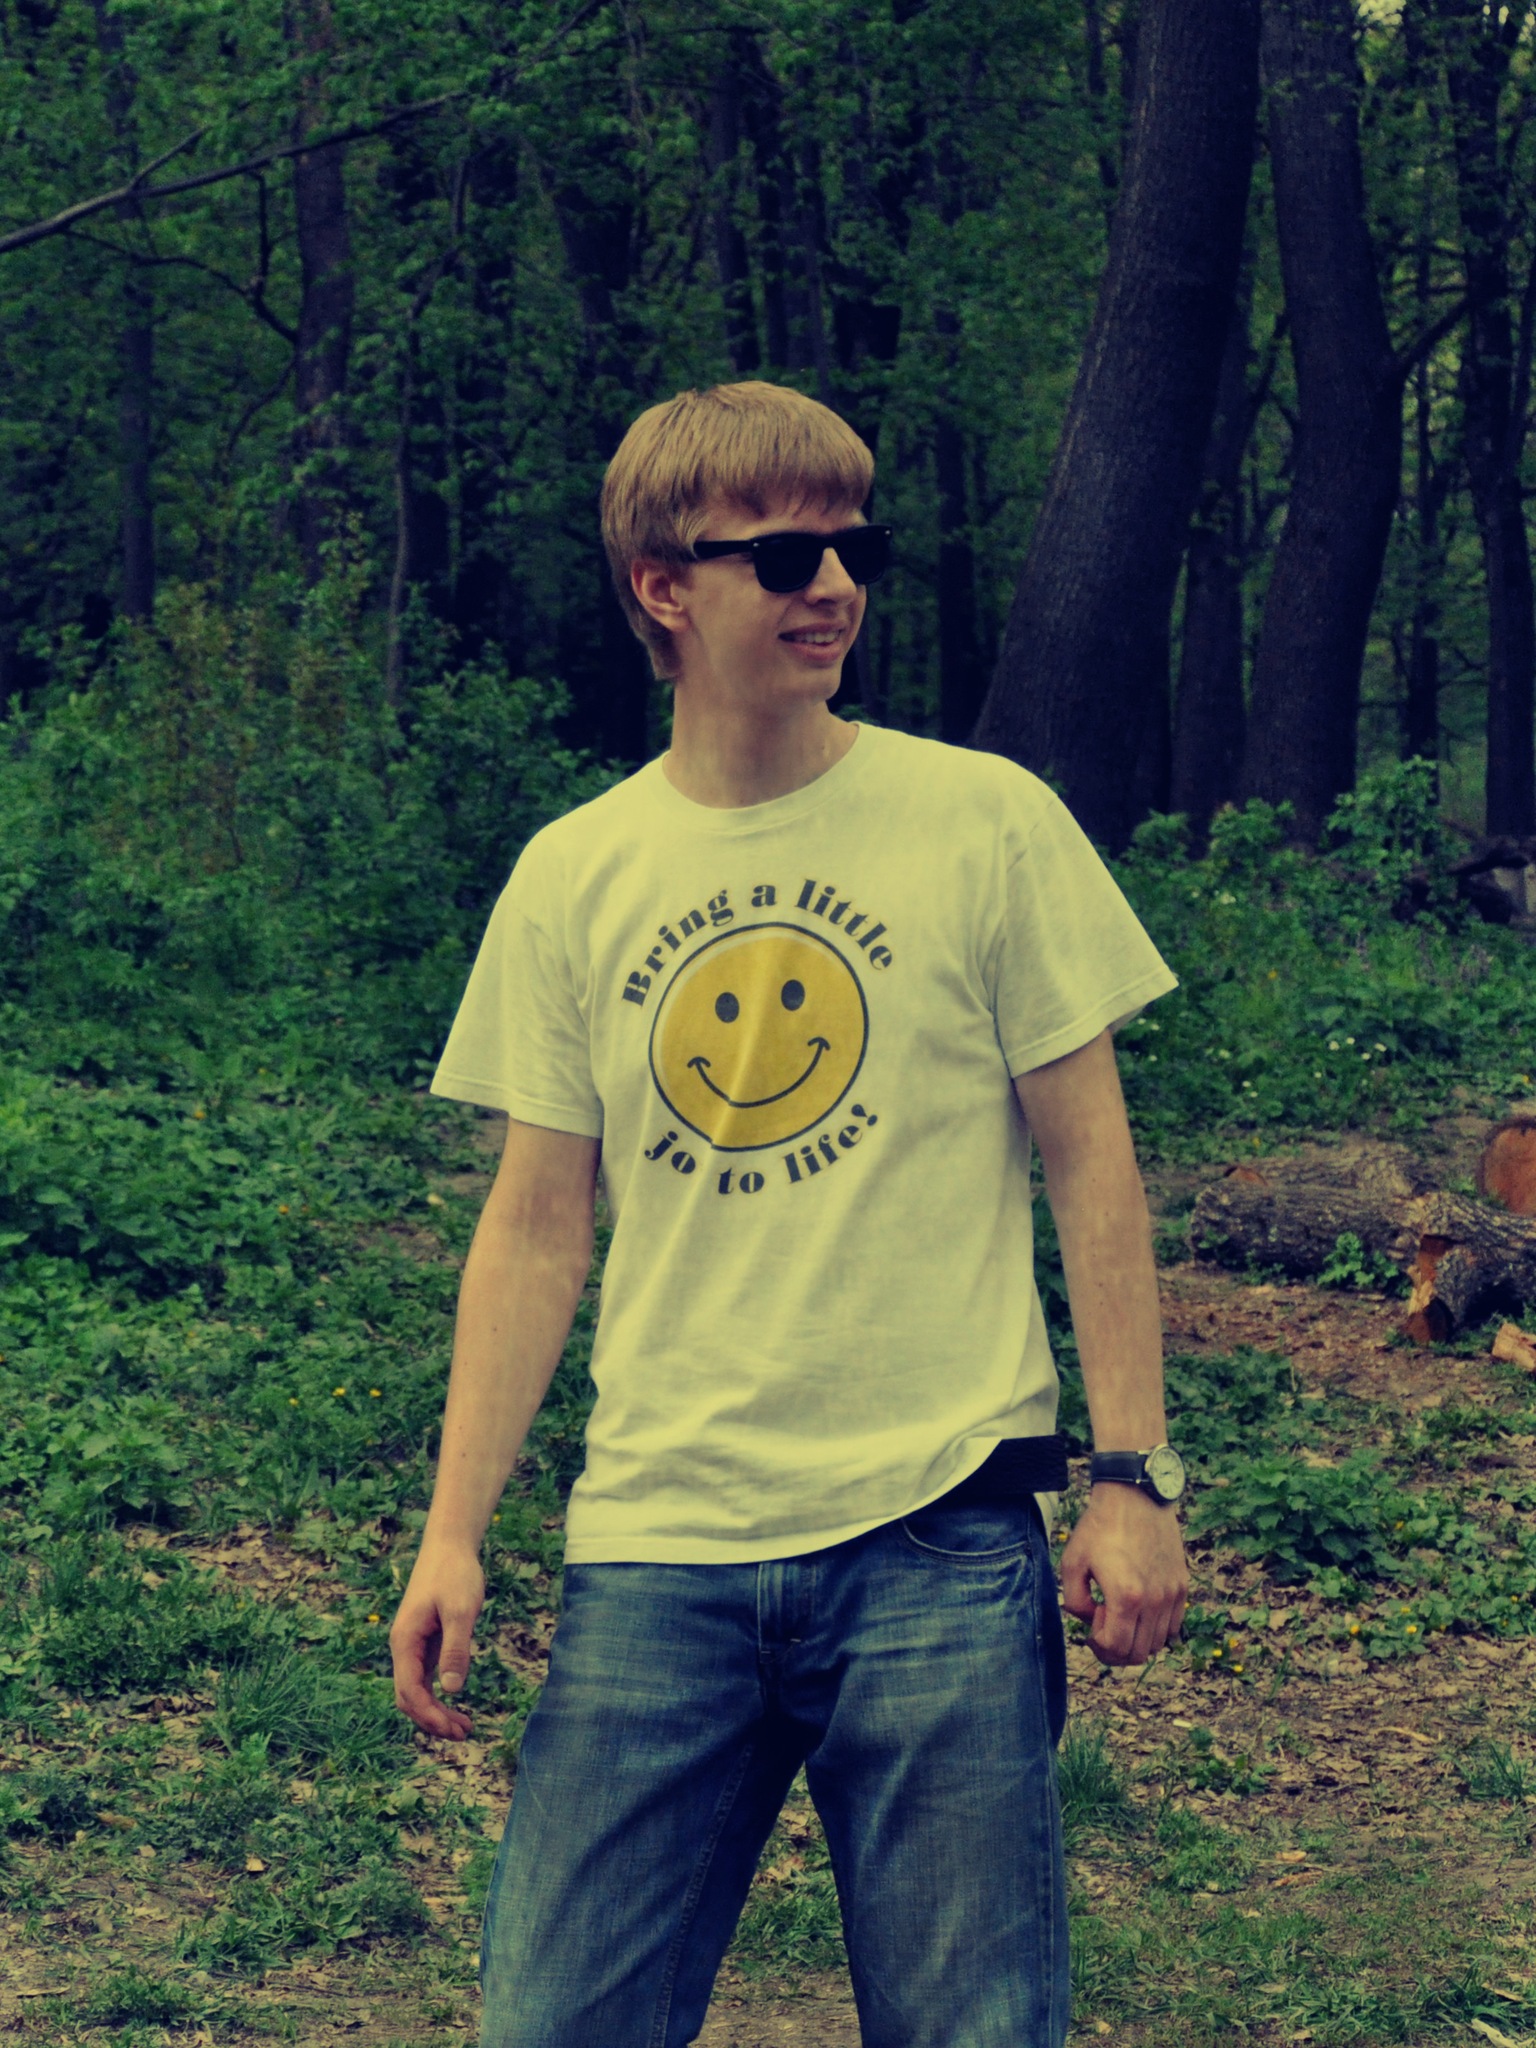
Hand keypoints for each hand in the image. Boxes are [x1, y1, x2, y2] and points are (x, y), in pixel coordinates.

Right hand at [389, 1541, 484, 1740]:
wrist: (449, 1546)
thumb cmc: (454, 1573)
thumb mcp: (461, 1610)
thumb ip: (456, 1648)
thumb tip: (451, 1689)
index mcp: (404, 1641)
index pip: (409, 1691)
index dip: (428, 1714)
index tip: (452, 1728)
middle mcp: (403, 1647)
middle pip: (408, 1698)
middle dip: (432, 1720)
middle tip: (464, 1734)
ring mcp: (412, 1646)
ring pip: (416, 1690)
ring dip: (435, 1712)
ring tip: (464, 1727)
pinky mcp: (425, 1642)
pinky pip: (424, 1678)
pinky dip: (438, 1695)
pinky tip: (455, 1703)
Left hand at [1058, 1484, 1187, 1666]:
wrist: (1135, 1496)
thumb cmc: (1099, 1527)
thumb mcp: (1071, 1563)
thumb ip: (1075, 1603)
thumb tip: (1093, 1622)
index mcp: (1127, 1597)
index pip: (1117, 1649)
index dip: (1099, 1645)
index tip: (1093, 1620)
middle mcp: (1155, 1601)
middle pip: (1138, 1653)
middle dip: (1115, 1648)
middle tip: (1103, 1621)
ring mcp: (1173, 1594)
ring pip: (1157, 1643)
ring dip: (1136, 1638)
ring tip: (1121, 1611)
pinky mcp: (1182, 1585)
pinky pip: (1173, 1625)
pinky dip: (1155, 1628)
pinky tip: (1139, 1607)